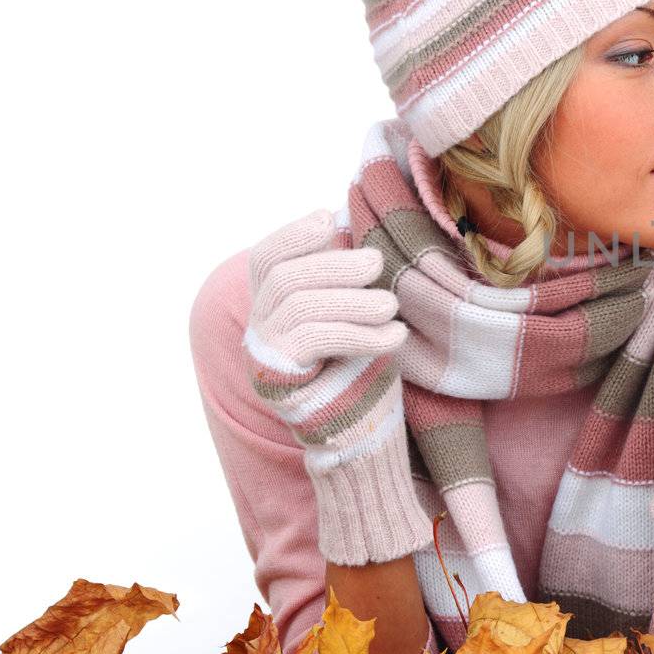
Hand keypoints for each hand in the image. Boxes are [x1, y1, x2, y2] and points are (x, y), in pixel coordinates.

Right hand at [243, 208, 428, 565]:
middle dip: (334, 263)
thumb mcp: (355, 313)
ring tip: (392, 307)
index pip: (268, 257)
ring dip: (352, 300)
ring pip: (300, 304)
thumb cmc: (361, 365)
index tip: (328, 219)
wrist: (361, 433)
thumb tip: (351, 226)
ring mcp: (264, 352)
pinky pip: (315, 339)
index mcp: (272, 302)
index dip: (294, 234)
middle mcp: (259, 325)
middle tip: (376, 264)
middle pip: (286, 276)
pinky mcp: (279, 378)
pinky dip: (360, 333)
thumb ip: (346, 278)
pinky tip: (394, 336)